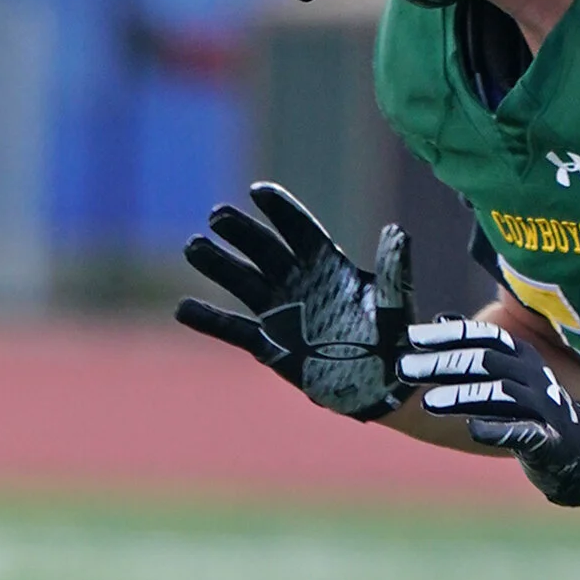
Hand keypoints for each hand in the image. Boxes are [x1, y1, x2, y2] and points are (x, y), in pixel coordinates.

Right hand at [176, 183, 412, 419]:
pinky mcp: (269, 344)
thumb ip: (392, 270)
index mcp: (329, 266)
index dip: (279, 210)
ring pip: (242, 281)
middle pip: (263, 249)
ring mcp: (280, 312)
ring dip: (217, 265)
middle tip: (217, 215)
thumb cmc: (393, 342)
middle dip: (240, 231)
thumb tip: (396, 232)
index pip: (299, 230)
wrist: (381, 387)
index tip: (257, 191)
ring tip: (193, 246)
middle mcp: (299, 283)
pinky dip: (208, 320)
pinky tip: (182, 308)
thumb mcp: (393, 303)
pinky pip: (233, 329)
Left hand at [396, 319, 579, 505]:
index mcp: (520, 355)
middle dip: (443, 364)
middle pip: (485, 362)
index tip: (412, 336)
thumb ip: (474, 347)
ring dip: (462, 397)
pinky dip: (498, 430)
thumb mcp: (504, 370)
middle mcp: (531, 375)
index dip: (450, 334)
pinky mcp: (546, 439)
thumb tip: (441, 318)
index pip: (484, 336)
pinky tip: (472, 429)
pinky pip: (523, 432)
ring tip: (427, 402)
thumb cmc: (527, 402)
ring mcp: (541, 406)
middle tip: (404, 369)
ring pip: (499, 395)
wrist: (575, 445)